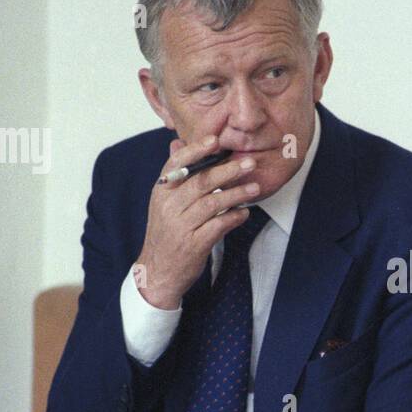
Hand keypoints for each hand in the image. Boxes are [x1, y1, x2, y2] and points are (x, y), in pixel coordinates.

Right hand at [133, 135, 261, 309]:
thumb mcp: (163, 202)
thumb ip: (175, 175)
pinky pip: (218, 226)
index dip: (196, 150)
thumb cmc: (166, 232)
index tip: (215, 140)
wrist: (157, 271)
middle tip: (249, 162)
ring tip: (254, 188)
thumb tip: (178, 142)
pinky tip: (245, 213)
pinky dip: (234, 217)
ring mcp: (181, 226)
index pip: (176, 164)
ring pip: (212, 203)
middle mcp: (169, 207)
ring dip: (236, 193)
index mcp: (161, 192)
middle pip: (200, 182)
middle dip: (227, 170)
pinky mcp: (193, 245)